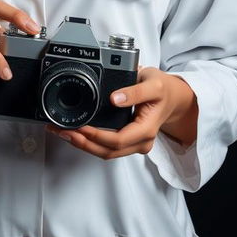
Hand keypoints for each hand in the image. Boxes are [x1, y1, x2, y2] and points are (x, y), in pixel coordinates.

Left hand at [45, 66, 197, 160]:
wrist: (173, 97)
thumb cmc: (163, 89)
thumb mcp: (153, 84)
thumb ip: (135, 91)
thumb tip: (116, 98)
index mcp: (146, 129)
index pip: (118, 140)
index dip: (96, 136)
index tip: (80, 126)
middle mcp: (141, 141)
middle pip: (108, 151)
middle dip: (83, 143)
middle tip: (62, 131)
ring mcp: (134, 144)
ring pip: (105, 152)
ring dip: (83, 144)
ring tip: (62, 132)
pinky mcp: (127, 141)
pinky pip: (107, 147)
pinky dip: (89, 142)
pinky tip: (76, 133)